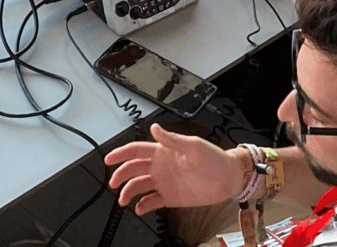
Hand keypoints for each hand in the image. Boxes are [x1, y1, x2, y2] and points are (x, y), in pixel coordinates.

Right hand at [104, 123, 243, 214]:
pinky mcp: (170, 197)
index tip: (109, 158)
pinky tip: (139, 208)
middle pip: (133, 169)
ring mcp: (164, 182)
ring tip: (123, 200)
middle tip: (113, 183)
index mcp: (163, 151)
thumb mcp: (193, 145)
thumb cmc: (214, 158)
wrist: (228, 178)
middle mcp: (160, 166)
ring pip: (139, 186)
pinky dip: (143, 205)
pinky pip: (152, 201)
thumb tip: (154, 128)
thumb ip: (171, 139)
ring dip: (128, 192)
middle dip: (120, 174)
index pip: (136, 150)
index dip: (121, 153)